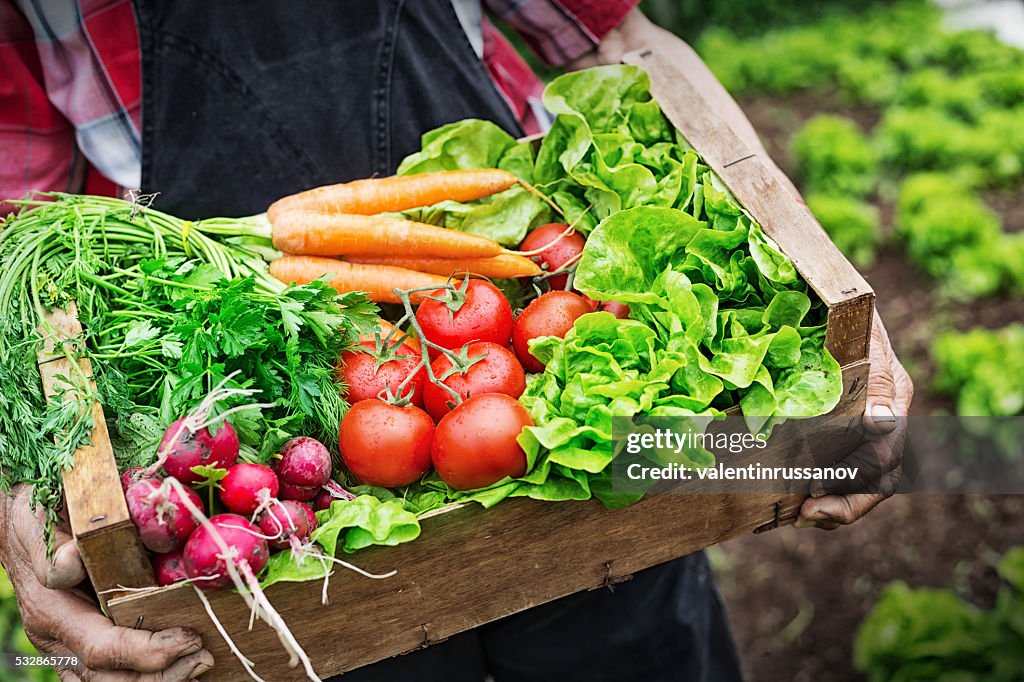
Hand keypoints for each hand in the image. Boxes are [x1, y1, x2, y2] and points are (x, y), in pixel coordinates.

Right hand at [0, 485, 213, 679]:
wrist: (22, 527)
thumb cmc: (37, 519)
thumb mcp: (40, 522)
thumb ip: (54, 547)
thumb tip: (72, 560)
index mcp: (52, 611)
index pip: (102, 648)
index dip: (148, 650)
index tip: (190, 638)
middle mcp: (58, 639)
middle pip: (110, 679)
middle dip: (161, 674)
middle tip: (204, 656)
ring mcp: (68, 647)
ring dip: (159, 678)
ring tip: (199, 663)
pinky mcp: (82, 644)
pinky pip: (113, 674)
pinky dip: (148, 673)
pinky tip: (181, 663)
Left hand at [796, 311, 912, 529]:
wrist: (832, 304)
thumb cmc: (848, 317)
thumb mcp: (863, 339)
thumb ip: (875, 380)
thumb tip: (882, 423)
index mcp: (893, 398)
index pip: (886, 458)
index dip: (856, 485)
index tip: (816, 496)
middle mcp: (884, 419)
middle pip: (878, 480)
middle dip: (845, 505)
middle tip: (806, 515)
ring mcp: (864, 427)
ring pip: (862, 483)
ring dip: (833, 505)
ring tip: (800, 515)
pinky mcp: (840, 430)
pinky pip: (839, 472)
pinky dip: (820, 491)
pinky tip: (794, 501)